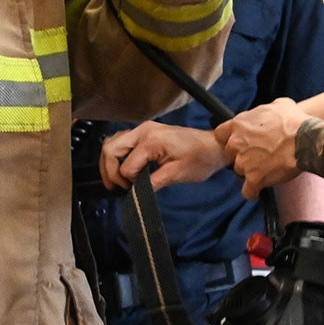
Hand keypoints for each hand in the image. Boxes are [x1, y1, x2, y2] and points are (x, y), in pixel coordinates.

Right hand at [100, 122, 226, 190]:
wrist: (213, 146)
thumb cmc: (200, 158)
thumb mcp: (177, 174)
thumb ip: (153, 183)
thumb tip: (135, 195)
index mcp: (151, 141)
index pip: (126, 166)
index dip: (127, 182)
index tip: (135, 191)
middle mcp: (143, 131)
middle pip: (110, 149)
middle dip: (109, 171)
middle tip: (117, 187)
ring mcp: (143, 129)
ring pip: (113, 143)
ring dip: (111, 163)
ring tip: (117, 180)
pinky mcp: (146, 132)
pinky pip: (122, 141)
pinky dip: (118, 156)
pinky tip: (124, 169)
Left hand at [214, 98, 307, 199]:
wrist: (306, 140)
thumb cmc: (294, 121)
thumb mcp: (277, 105)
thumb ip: (262, 111)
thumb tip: (266, 113)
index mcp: (239, 124)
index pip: (220, 134)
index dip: (229, 138)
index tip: (239, 142)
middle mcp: (236, 143)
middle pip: (230, 154)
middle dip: (241, 155)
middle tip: (257, 155)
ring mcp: (244, 162)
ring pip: (239, 171)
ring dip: (249, 171)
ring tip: (265, 169)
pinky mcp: (254, 179)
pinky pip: (247, 191)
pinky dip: (253, 191)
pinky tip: (259, 188)